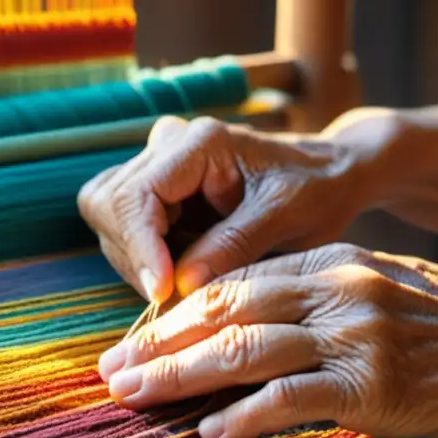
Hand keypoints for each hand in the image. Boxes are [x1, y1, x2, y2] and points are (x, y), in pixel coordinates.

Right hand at [77, 111, 399, 303]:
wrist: (328, 177)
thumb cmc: (315, 190)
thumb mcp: (286, 217)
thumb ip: (234, 245)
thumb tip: (178, 285)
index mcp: (200, 143)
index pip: (136, 195)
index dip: (141, 248)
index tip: (162, 292)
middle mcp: (168, 145)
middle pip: (109, 205)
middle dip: (136, 257)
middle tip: (176, 295)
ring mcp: (158, 166)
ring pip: (110, 220)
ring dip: (139, 261)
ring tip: (190, 282)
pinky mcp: (157, 192)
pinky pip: (124, 230)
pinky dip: (146, 260)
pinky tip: (185, 273)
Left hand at [99, 243, 437, 437]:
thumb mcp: (381, 287)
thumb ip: (319, 293)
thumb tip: (251, 320)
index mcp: (333, 262)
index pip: (236, 283)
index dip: (179, 314)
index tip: (138, 340)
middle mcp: (337, 290)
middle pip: (227, 311)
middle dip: (162, 344)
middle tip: (113, 372)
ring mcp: (356, 336)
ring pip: (247, 350)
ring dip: (182, 376)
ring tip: (135, 396)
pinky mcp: (376, 386)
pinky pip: (294, 400)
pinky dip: (248, 416)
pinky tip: (212, 431)